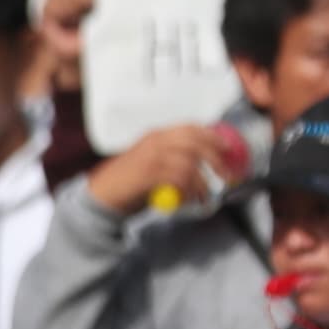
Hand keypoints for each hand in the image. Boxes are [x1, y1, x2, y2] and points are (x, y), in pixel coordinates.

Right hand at [83, 121, 247, 217]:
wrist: (101, 196)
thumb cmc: (128, 184)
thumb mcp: (152, 164)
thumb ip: (173, 160)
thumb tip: (202, 165)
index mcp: (156, 135)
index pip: (190, 128)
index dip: (212, 136)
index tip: (228, 148)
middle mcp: (155, 141)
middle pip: (195, 142)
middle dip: (215, 158)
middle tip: (226, 175)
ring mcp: (151, 156)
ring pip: (189, 163)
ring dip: (202, 182)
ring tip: (205, 196)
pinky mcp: (149, 174)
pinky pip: (179, 179)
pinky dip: (190, 190)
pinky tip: (191, 200)